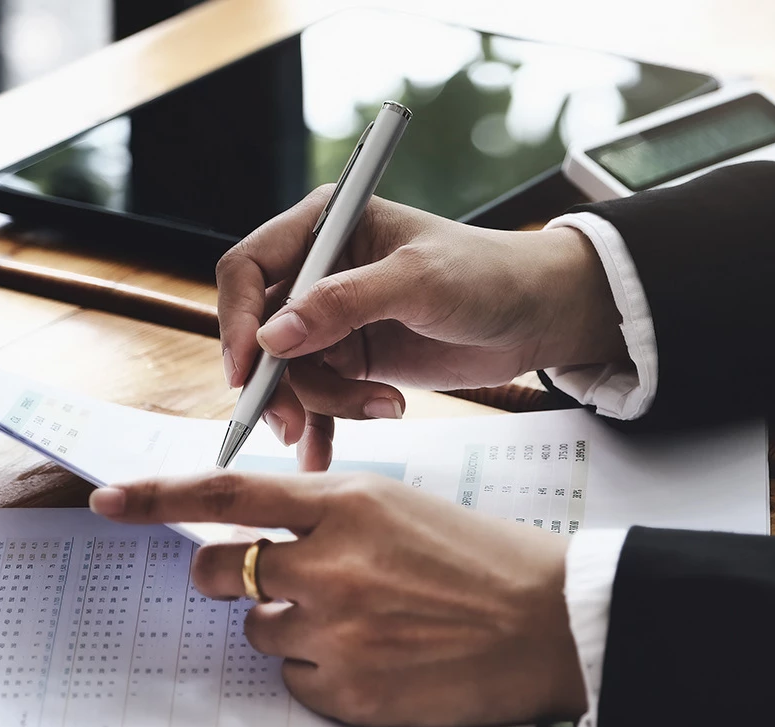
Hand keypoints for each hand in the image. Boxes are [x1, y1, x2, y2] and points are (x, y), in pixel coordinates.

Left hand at [89, 471, 586, 726]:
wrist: (553, 624)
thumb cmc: (485, 560)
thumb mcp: (403, 508)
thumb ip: (327, 515)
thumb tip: (258, 538)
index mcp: (347, 503)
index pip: (228, 492)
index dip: (157, 498)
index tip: (109, 500)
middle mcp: (330, 564)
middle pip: (221, 570)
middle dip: (228, 575)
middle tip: (267, 579)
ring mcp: (336, 632)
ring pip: (259, 631)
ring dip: (291, 628)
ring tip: (364, 624)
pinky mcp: (348, 693)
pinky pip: (294, 684)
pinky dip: (322, 675)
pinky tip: (378, 661)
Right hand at [217, 188, 624, 465]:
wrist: (538, 316)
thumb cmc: (487, 274)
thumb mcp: (418, 282)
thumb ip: (344, 303)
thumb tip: (273, 337)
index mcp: (326, 225)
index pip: (249, 268)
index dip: (236, 319)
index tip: (247, 370)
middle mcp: (319, 270)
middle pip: (259, 330)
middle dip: (273, 380)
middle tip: (289, 422)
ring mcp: (333, 318)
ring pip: (289, 373)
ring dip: (319, 404)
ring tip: (380, 409)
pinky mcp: (354, 358)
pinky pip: (316, 397)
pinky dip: (320, 426)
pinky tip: (323, 452)